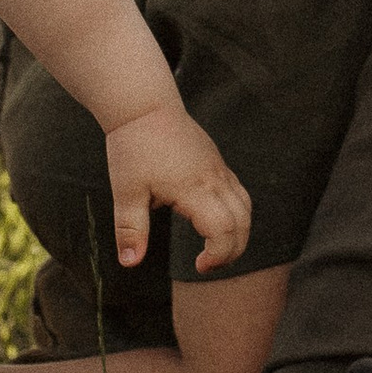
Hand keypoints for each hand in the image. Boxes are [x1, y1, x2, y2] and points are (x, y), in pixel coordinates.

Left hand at [101, 100, 252, 275]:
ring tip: (216, 249)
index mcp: (194, 188)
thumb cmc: (133, 147)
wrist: (143, 106)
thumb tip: (130, 263)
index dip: (218, 255)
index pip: (224, 230)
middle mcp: (214, 179)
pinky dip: (237, 214)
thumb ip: (131, 230)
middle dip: (233, 251)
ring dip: (238, 233)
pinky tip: (215, 222)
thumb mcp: (125, 192)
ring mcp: (219, 169)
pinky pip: (239, 193)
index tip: (198, 266)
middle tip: (207, 264)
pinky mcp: (217, 163)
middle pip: (243, 223)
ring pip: (246, 207)